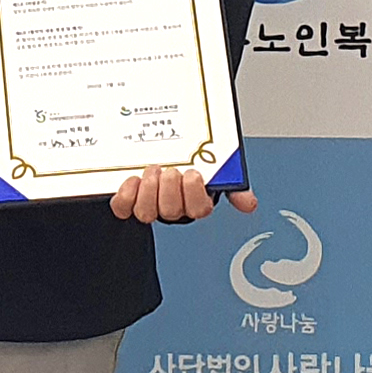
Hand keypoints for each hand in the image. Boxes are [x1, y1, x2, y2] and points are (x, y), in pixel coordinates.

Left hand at [110, 164, 256, 224]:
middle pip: (170, 211)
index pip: (198, 209)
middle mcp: (172, 208)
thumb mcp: (216, 174)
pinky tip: (132, 179)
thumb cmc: (188, 170)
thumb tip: (249, 203)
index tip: (193, 174)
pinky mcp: (128, 202)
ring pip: (146, 213)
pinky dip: (125, 193)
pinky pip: (122, 207)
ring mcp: (149, 206)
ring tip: (153, 171)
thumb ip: (233, 186)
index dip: (194, 193)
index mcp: (194, 202)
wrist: (161, 159)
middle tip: (170, 170)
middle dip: (170, 188)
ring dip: (148, 190)